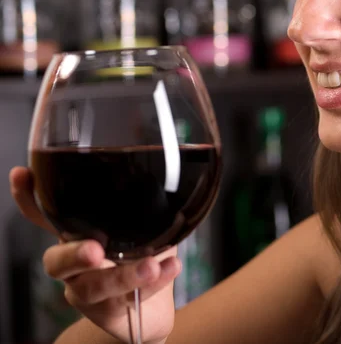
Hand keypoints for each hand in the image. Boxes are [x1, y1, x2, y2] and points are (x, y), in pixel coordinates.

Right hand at [10, 167, 181, 343]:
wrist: (150, 309)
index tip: (23, 175)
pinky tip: (170, 268)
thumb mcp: (141, 228)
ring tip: (152, 266)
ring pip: (93, 287)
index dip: (28, 198)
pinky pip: (125, 299)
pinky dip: (152, 284)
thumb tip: (164, 180)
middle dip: (73, 255)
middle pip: (57, 261)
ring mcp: (86, 291)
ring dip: (124, 275)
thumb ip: (140, 209)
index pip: (45, 216)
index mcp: (77, 235)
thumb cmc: (141, 259)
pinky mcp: (106, 312)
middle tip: (95, 250)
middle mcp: (73, 265)